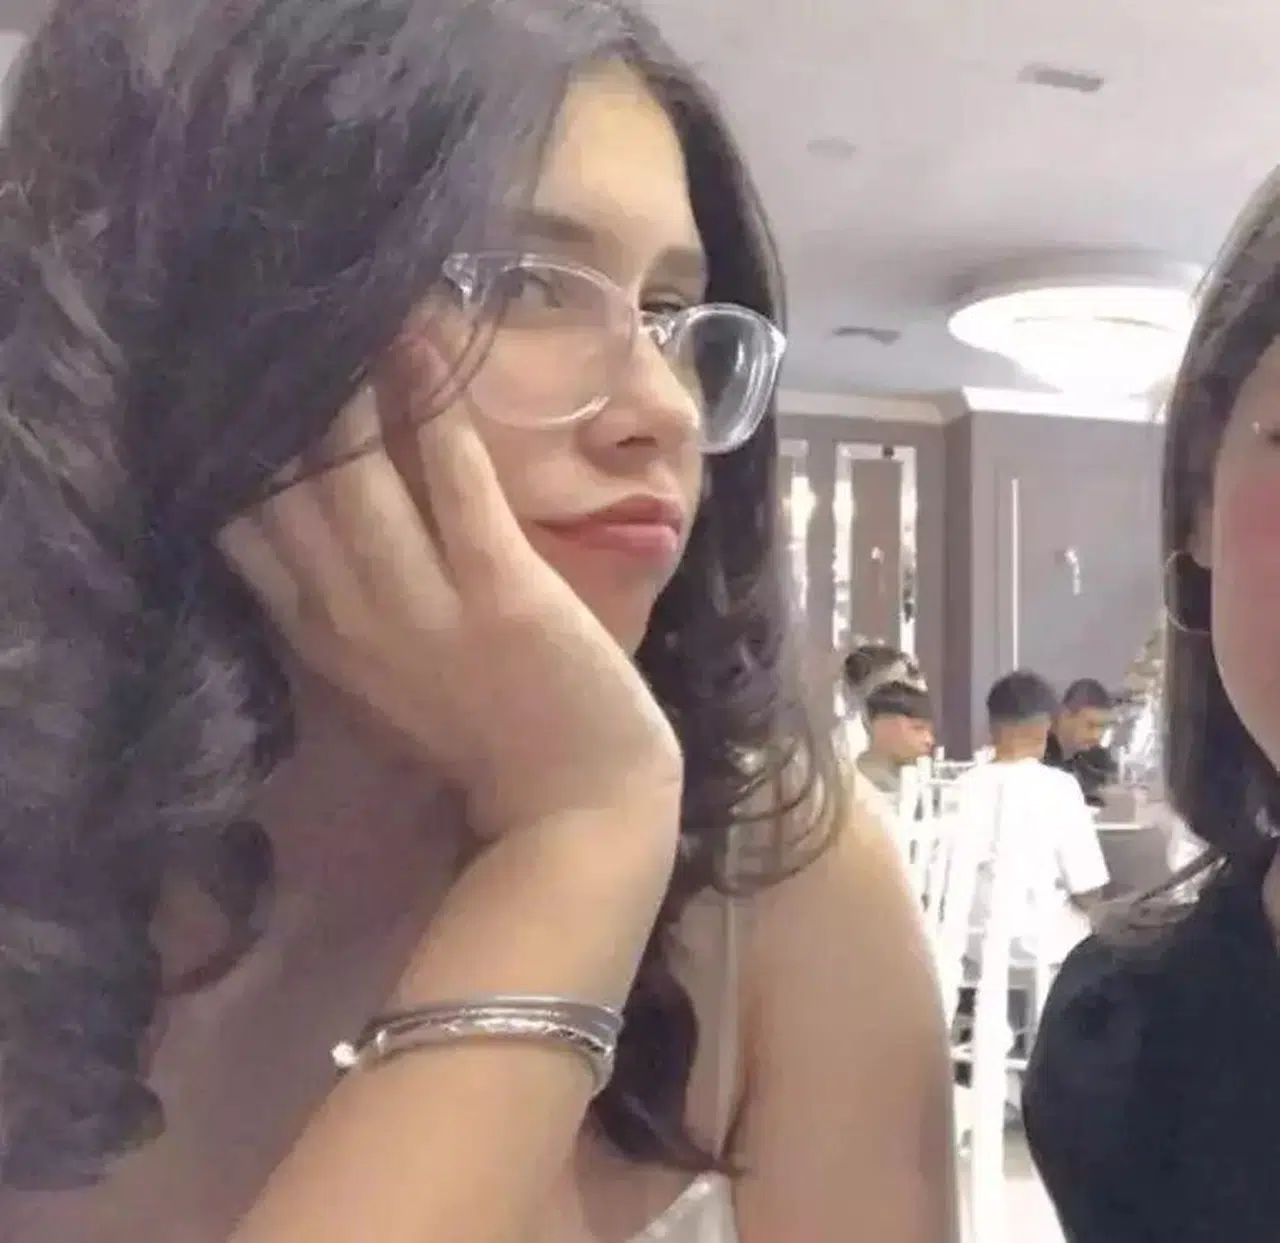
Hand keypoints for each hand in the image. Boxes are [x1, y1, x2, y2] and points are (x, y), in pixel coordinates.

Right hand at [218, 352, 681, 836]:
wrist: (578, 801)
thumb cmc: (490, 728)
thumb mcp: (390, 668)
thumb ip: (344, 600)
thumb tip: (316, 498)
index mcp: (323, 638)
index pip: (242, 530)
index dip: (230, 449)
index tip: (227, 372)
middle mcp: (353, 618)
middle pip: (284, 491)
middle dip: (269, 398)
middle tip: (267, 304)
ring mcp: (426, 608)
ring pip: (354, 479)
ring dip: (342, 386)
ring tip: (336, 300)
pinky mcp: (502, 593)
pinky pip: (454, 483)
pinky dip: (433, 408)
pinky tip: (420, 336)